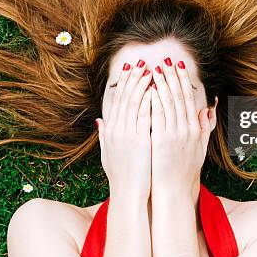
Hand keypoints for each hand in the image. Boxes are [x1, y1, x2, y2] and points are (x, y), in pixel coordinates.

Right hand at [97, 60, 152, 200]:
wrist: (128, 193)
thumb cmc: (121, 175)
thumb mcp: (107, 153)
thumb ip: (104, 135)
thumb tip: (100, 120)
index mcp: (110, 130)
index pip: (116, 100)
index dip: (123, 83)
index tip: (130, 69)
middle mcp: (117, 129)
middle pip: (125, 97)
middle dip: (133, 78)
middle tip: (141, 62)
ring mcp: (127, 134)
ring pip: (135, 103)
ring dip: (143, 84)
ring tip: (150, 70)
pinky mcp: (140, 140)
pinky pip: (145, 115)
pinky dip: (150, 101)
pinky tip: (156, 90)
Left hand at [149, 58, 215, 198]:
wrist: (174, 190)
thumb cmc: (185, 170)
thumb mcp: (200, 148)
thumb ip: (204, 127)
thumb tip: (208, 109)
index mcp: (194, 129)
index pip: (188, 99)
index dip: (182, 81)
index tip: (178, 66)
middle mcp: (186, 129)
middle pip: (178, 96)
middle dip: (171, 76)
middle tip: (165, 60)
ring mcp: (174, 134)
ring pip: (167, 102)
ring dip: (161, 84)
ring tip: (154, 69)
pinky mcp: (161, 140)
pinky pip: (157, 115)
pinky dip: (154, 100)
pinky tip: (149, 89)